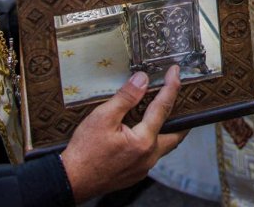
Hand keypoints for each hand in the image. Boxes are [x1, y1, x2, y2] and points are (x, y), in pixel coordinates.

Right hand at [61, 68, 186, 202]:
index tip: (175, 72)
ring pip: (163, 147)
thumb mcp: (102, 117)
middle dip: (182, 118)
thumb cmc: (84, 152)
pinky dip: (152, 142)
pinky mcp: (135, 174)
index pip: (164, 108)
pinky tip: (141, 134)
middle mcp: (148, 157)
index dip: (171, 87)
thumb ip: (126, 97)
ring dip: (166, 131)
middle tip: (181, 102)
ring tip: (162, 115)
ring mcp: (143, 168)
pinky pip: (151, 156)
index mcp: (143, 141)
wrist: (71, 181)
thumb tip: (142, 80)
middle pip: (176, 135)